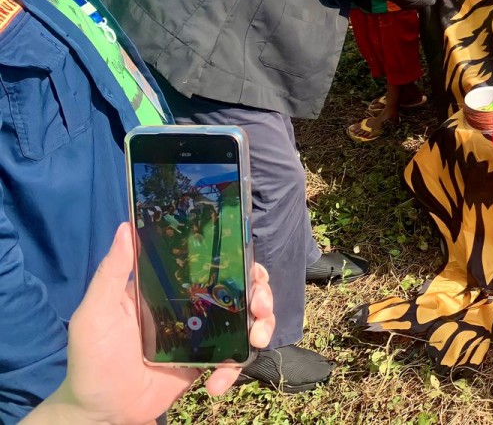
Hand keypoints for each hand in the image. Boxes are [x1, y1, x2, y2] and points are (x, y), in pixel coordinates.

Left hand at [37, 223, 273, 424]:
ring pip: (246, 320)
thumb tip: (126, 225)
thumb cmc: (93, 357)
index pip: (212, 261)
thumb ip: (112, 272)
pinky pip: (233, 359)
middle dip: (261, 292)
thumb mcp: (96, 312)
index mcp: (169, 287)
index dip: (239, 258)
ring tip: (257, 340)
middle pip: (240, 288)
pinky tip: (216, 383)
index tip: (250, 263)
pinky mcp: (205, 362)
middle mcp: (191, 305)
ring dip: (261, 326)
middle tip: (260, 305)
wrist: (101, 413)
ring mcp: (201, 335)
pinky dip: (233, 369)